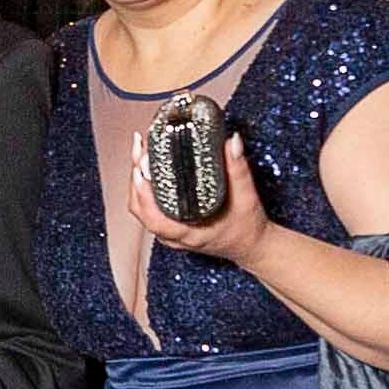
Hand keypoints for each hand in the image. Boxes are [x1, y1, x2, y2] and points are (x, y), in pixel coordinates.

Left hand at [127, 132, 268, 266]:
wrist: (252, 246)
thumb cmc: (248, 228)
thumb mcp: (246, 197)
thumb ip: (238, 169)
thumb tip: (232, 142)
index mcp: (189, 233)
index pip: (153, 217)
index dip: (143, 192)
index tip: (141, 167)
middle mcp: (175, 236)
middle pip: (141, 209)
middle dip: (136, 177)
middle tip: (141, 149)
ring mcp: (171, 234)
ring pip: (141, 210)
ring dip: (137, 182)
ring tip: (140, 153)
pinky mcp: (171, 228)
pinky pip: (148, 210)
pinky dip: (143, 190)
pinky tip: (146, 170)